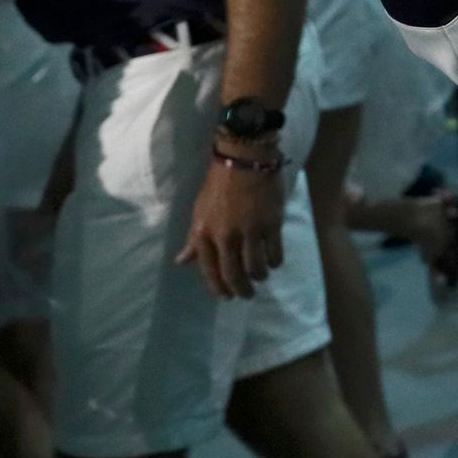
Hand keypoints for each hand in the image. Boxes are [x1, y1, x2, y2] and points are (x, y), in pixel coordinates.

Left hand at [176, 157, 285, 299]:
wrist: (244, 159)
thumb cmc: (219, 184)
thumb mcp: (199, 212)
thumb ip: (194, 240)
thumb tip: (182, 262)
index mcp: (204, 233)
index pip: (210, 270)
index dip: (219, 288)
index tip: (227, 297)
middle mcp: (225, 236)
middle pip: (234, 273)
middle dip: (242, 289)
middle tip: (247, 295)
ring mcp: (249, 231)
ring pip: (256, 267)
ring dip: (259, 276)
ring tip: (262, 276)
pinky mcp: (271, 224)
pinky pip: (274, 253)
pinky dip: (274, 262)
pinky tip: (274, 262)